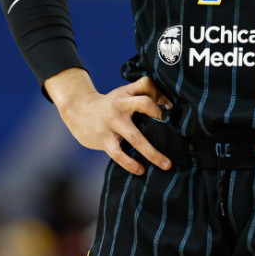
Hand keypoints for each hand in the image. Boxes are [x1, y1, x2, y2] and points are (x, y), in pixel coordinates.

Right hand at [47, 70, 172, 175]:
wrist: (78, 110)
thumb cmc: (110, 104)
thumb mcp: (123, 92)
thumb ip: (143, 91)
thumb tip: (169, 103)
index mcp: (126, 93)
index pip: (147, 86)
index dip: (162, 95)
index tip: (173, 109)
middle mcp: (120, 105)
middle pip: (145, 104)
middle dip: (161, 117)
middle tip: (176, 134)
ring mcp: (111, 123)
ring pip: (136, 137)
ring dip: (153, 153)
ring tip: (166, 165)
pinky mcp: (104, 139)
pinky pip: (119, 154)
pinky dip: (130, 163)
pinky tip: (140, 170)